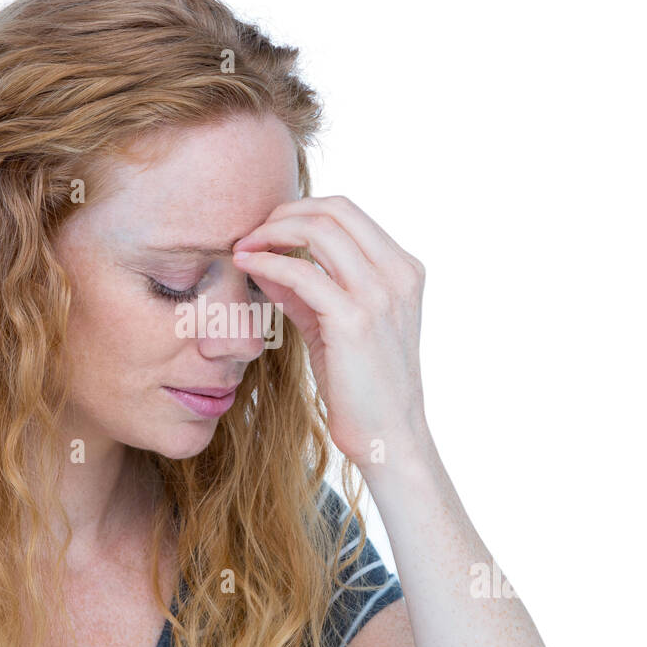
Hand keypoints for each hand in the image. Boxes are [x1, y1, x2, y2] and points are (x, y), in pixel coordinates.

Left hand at [232, 196, 429, 469]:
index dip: (300, 211)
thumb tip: (266, 261)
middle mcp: (398, 274)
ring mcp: (380, 294)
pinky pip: (301, 272)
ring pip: (319, 230)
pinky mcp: (354, 319)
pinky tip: (247, 267)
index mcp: (403, 269)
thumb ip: (306, 292)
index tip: (267, 229)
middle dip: (283, 214)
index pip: (347, 212)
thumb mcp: (335, 326)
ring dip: (271, 232)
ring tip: (243, 248)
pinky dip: (268, 263)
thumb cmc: (362, 387)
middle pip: (334, 210)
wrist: (388, 437)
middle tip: (250, 234)